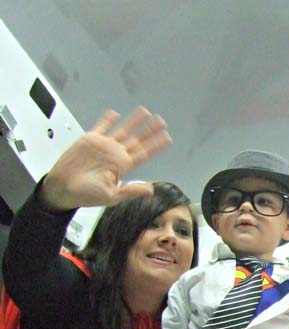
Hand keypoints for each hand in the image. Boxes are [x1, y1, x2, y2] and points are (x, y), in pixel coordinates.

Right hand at [41, 107, 171, 211]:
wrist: (62, 188)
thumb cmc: (85, 195)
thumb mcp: (111, 196)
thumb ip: (131, 190)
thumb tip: (150, 190)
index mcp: (122, 166)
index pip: (144, 153)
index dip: (156, 145)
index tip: (167, 138)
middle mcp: (115, 154)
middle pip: (137, 139)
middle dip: (150, 130)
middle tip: (162, 122)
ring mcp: (104, 146)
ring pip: (122, 130)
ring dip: (133, 121)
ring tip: (145, 112)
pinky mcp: (89, 140)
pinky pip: (101, 126)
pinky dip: (108, 120)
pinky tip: (116, 113)